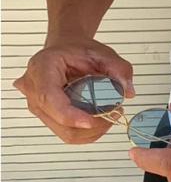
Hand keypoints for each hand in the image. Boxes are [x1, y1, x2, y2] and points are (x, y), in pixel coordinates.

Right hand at [12, 39, 135, 144]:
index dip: (69, 114)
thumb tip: (127, 91)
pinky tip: (99, 121)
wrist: (66, 49)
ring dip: (89, 131)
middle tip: (113, 115)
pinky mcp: (45, 114)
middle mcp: (33, 88)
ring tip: (109, 116)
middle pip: (56, 120)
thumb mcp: (102, 53)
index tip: (90, 121)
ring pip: (62, 131)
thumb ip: (119, 68)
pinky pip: (64, 131)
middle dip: (88, 124)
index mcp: (42, 67)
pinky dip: (85, 132)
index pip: (49, 97)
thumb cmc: (78, 50)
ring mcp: (37, 104)